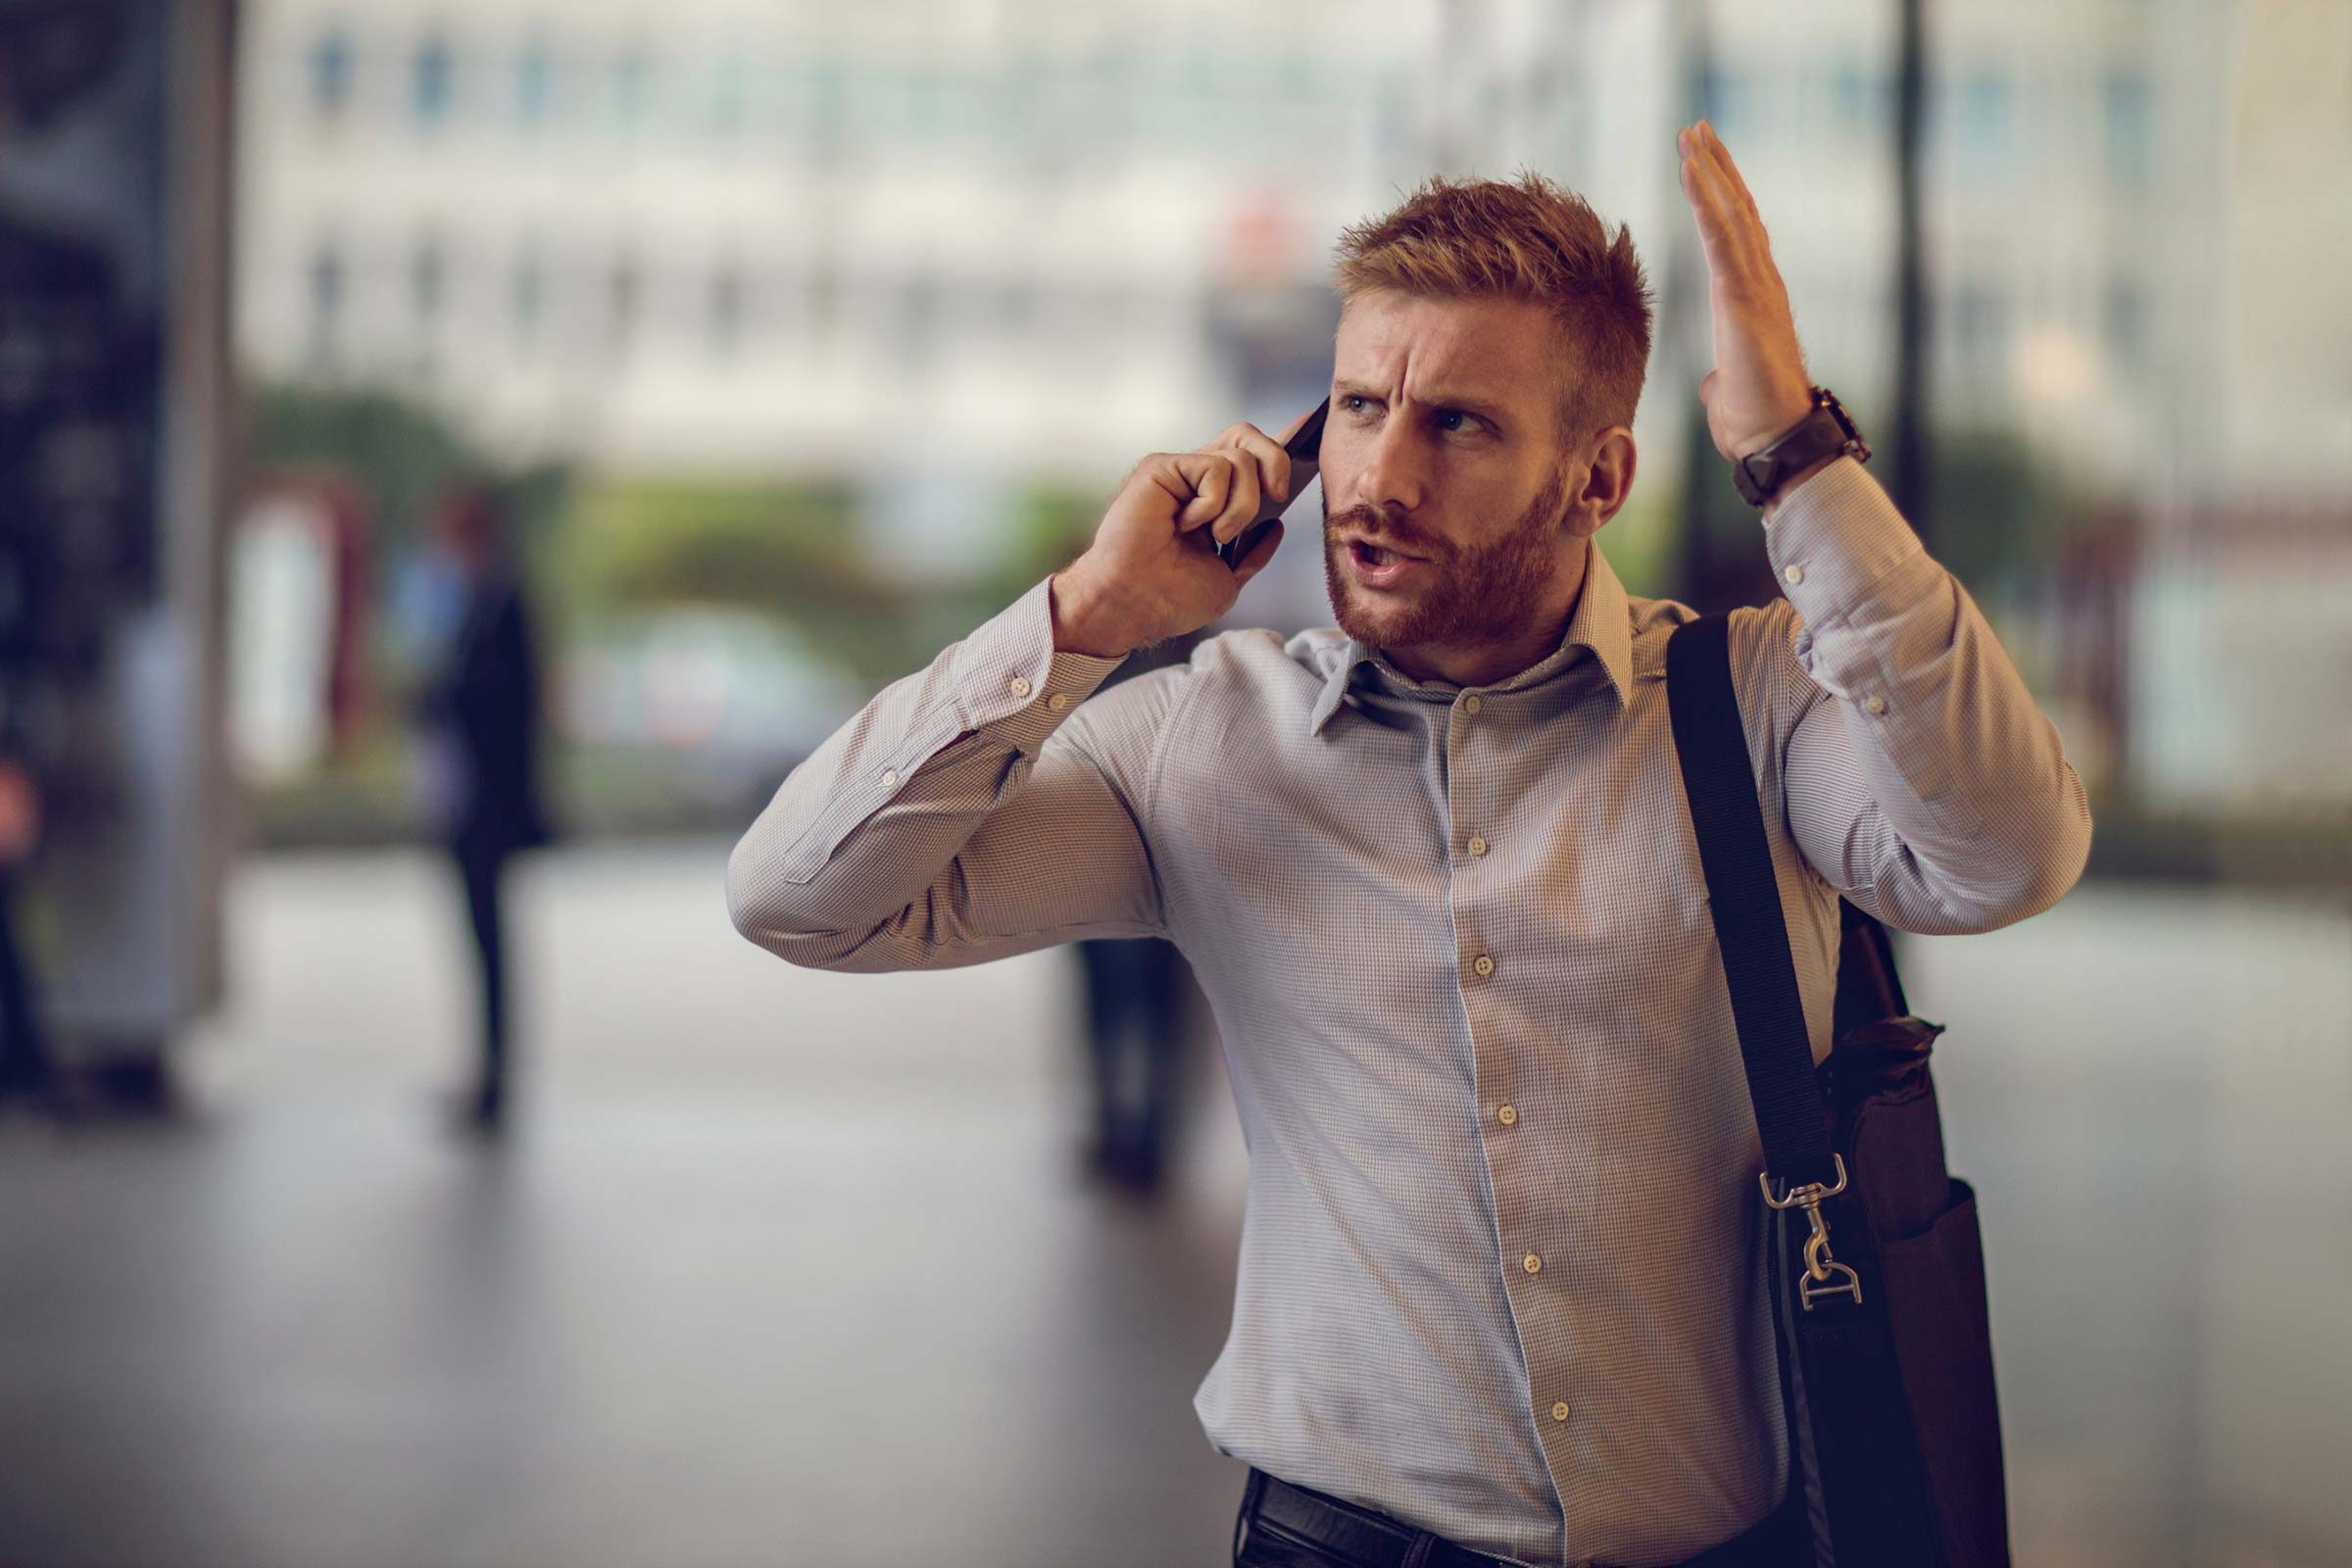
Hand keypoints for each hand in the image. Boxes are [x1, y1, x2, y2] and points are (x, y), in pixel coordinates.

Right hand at [1051, 409, 1310, 655]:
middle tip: (1276, 496)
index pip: (1252, 458)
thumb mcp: (1229, 579)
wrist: (1134, 606)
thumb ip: (1253, 553)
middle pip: (1249, 438)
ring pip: (1240, 456)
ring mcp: (1179, 471)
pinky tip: (1187, 525)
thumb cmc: (1170, 598)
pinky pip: (1214, 468)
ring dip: (1242, 505)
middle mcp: (1196, 480)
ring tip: (1215, 535)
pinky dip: (1213, 504)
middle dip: (1277, 462)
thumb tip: (1275, 526)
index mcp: (1212, 501)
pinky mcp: (1162, 467)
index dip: (1282, 440)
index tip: (1310, 424)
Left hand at [1676, 120, 1816, 460]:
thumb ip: (1722, 376)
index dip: (1722, 200)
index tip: (1703, 165)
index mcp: (1754, 301)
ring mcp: (1756, 287)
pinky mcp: (1744, 297)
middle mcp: (1761, 284)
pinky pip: (1722, 237)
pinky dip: (1707, 199)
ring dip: (1711, 171)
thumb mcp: (1727, 391)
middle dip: (1718, 169)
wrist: (1776, 441)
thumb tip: (1714, 381)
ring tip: (1691, 134)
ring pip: (1732, 215)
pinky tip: (1692, 168)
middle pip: (1738, 213)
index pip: (1737, 239)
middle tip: (1696, 130)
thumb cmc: (1755, 423)